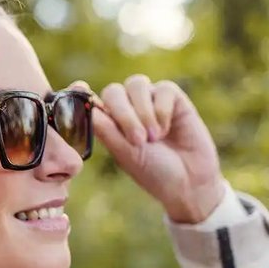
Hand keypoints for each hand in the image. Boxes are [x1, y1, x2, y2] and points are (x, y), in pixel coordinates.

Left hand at [69, 76, 224, 223]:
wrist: (189, 182)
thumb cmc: (153, 172)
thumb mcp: (125, 153)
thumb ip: (106, 129)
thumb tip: (84, 107)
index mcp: (110, 123)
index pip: (92, 100)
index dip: (81, 93)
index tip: (79, 88)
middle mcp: (128, 108)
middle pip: (114, 91)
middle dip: (124, 114)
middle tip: (137, 140)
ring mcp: (150, 101)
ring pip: (137, 85)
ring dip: (143, 112)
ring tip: (153, 138)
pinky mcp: (173, 98)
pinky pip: (163, 89)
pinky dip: (162, 110)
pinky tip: (166, 130)